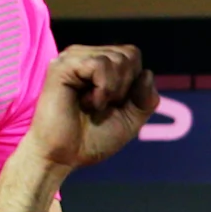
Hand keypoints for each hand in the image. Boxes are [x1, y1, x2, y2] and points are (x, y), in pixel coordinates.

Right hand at [30, 43, 159, 171]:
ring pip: (118, 58)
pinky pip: (100, 64)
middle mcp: (85, 56)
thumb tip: (148, 73)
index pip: (133, 55)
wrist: (63, 157)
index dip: (135, 85)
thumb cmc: (92, 139)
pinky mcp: (62, 66)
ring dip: (114, 90)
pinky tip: (87, 102)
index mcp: (99, 64)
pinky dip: (104, 89)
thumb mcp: (131, 120)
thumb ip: (146, 99)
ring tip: (92, 105)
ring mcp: (72, 58)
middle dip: (126, 87)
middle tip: (102, 106)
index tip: (115, 105)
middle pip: (130, 54)